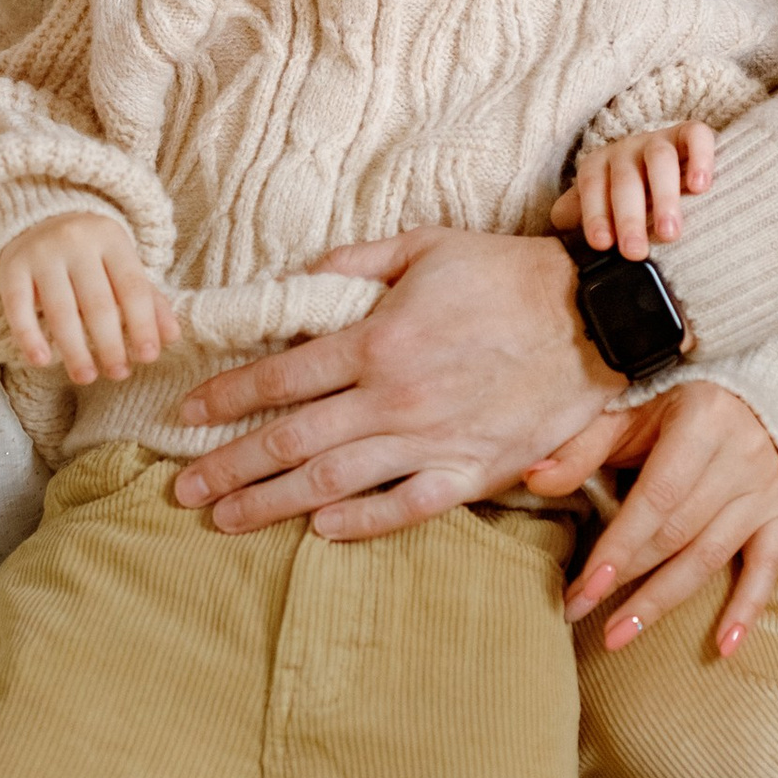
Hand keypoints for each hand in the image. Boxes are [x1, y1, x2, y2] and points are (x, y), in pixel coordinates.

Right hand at [0, 210, 179, 385]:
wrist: (39, 219)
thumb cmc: (91, 255)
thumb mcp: (122, 266)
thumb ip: (149, 300)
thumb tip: (171, 337)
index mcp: (111, 239)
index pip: (132, 287)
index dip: (142, 325)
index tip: (148, 357)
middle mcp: (76, 241)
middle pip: (97, 302)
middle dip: (110, 344)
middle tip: (119, 374)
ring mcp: (42, 252)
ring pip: (60, 310)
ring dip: (74, 349)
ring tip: (86, 376)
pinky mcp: (12, 265)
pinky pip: (18, 307)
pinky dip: (29, 336)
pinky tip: (41, 361)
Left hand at [171, 227, 620, 537]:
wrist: (595, 318)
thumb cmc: (508, 274)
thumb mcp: (426, 246)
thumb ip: (356, 264)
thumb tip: (301, 279)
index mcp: (379, 338)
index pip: (280, 377)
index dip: (227, 398)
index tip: (187, 416)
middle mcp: (395, 397)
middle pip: (291, 440)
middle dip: (229, 466)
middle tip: (183, 489)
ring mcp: (432, 439)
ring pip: (334, 482)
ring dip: (271, 504)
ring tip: (225, 520)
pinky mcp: (472, 470)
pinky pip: (405, 507)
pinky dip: (360, 523)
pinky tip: (319, 531)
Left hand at [526, 380, 777, 657]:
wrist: (754, 387)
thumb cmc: (676, 398)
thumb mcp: (630, 409)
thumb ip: (583, 446)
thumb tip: (532, 478)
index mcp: (701, 423)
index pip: (655, 499)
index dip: (618, 547)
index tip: (583, 588)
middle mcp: (740, 458)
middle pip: (678, 533)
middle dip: (627, 579)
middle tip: (581, 615)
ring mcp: (765, 489)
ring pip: (711, 556)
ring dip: (664, 601)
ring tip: (621, 635)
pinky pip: (768, 567)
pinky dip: (749, 608)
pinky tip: (725, 647)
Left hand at [556, 119, 716, 261]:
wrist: (665, 164)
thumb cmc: (627, 198)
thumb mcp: (599, 206)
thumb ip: (577, 219)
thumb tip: (563, 242)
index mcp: (598, 166)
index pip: (591, 186)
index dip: (595, 214)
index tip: (602, 245)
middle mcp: (626, 150)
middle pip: (626, 180)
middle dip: (629, 217)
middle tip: (635, 252)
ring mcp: (659, 140)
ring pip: (660, 160)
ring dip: (664, 196)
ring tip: (670, 233)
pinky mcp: (690, 134)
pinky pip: (696, 136)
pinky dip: (700, 158)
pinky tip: (701, 187)